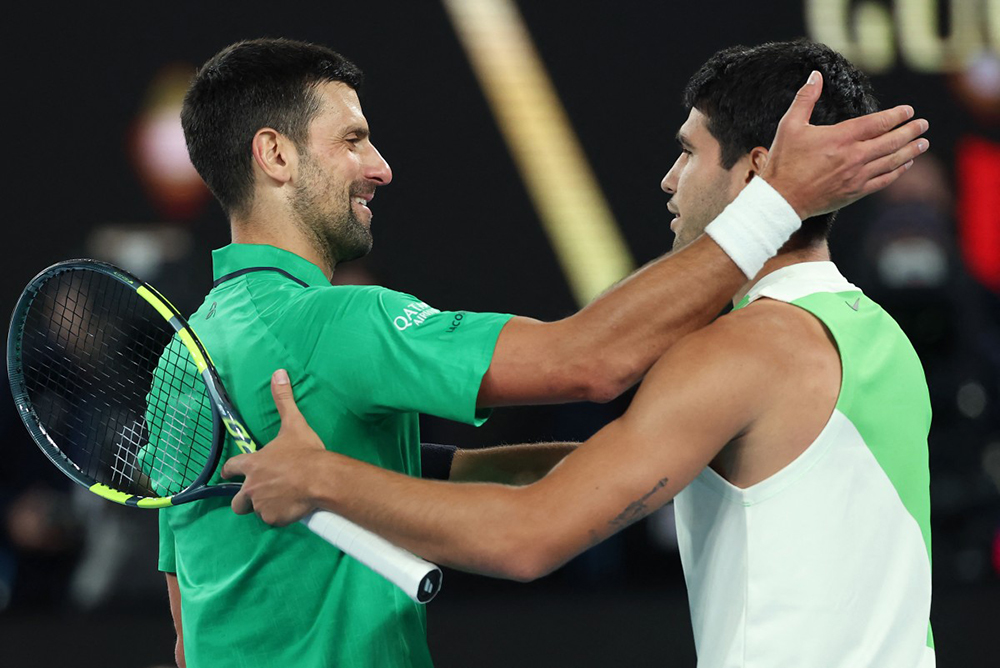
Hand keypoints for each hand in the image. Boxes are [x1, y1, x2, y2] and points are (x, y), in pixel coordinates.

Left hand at [221, 369, 326, 525]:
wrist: (319, 479)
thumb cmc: (305, 452)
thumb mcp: (294, 423)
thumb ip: (284, 400)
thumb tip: (278, 373)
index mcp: (253, 464)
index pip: (231, 468)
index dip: (230, 470)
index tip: (229, 472)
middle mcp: (251, 487)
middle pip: (237, 501)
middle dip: (243, 500)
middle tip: (259, 495)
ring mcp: (261, 505)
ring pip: (257, 511)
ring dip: (265, 507)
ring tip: (282, 501)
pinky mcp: (273, 518)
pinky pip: (274, 520)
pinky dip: (281, 517)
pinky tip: (293, 510)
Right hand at [761, 71, 929, 218]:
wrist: (781, 199)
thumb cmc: (783, 162)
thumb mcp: (789, 126)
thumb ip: (805, 98)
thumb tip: (815, 75)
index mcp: (841, 137)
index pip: (878, 122)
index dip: (896, 115)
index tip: (908, 110)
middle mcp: (854, 156)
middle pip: (891, 141)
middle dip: (910, 131)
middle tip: (923, 124)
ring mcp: (857, 176)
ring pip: (892, 161)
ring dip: (910, 150)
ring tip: (922, 143)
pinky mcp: (855, 192)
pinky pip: (884, 180)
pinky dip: (898, 171)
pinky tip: (905, 164)